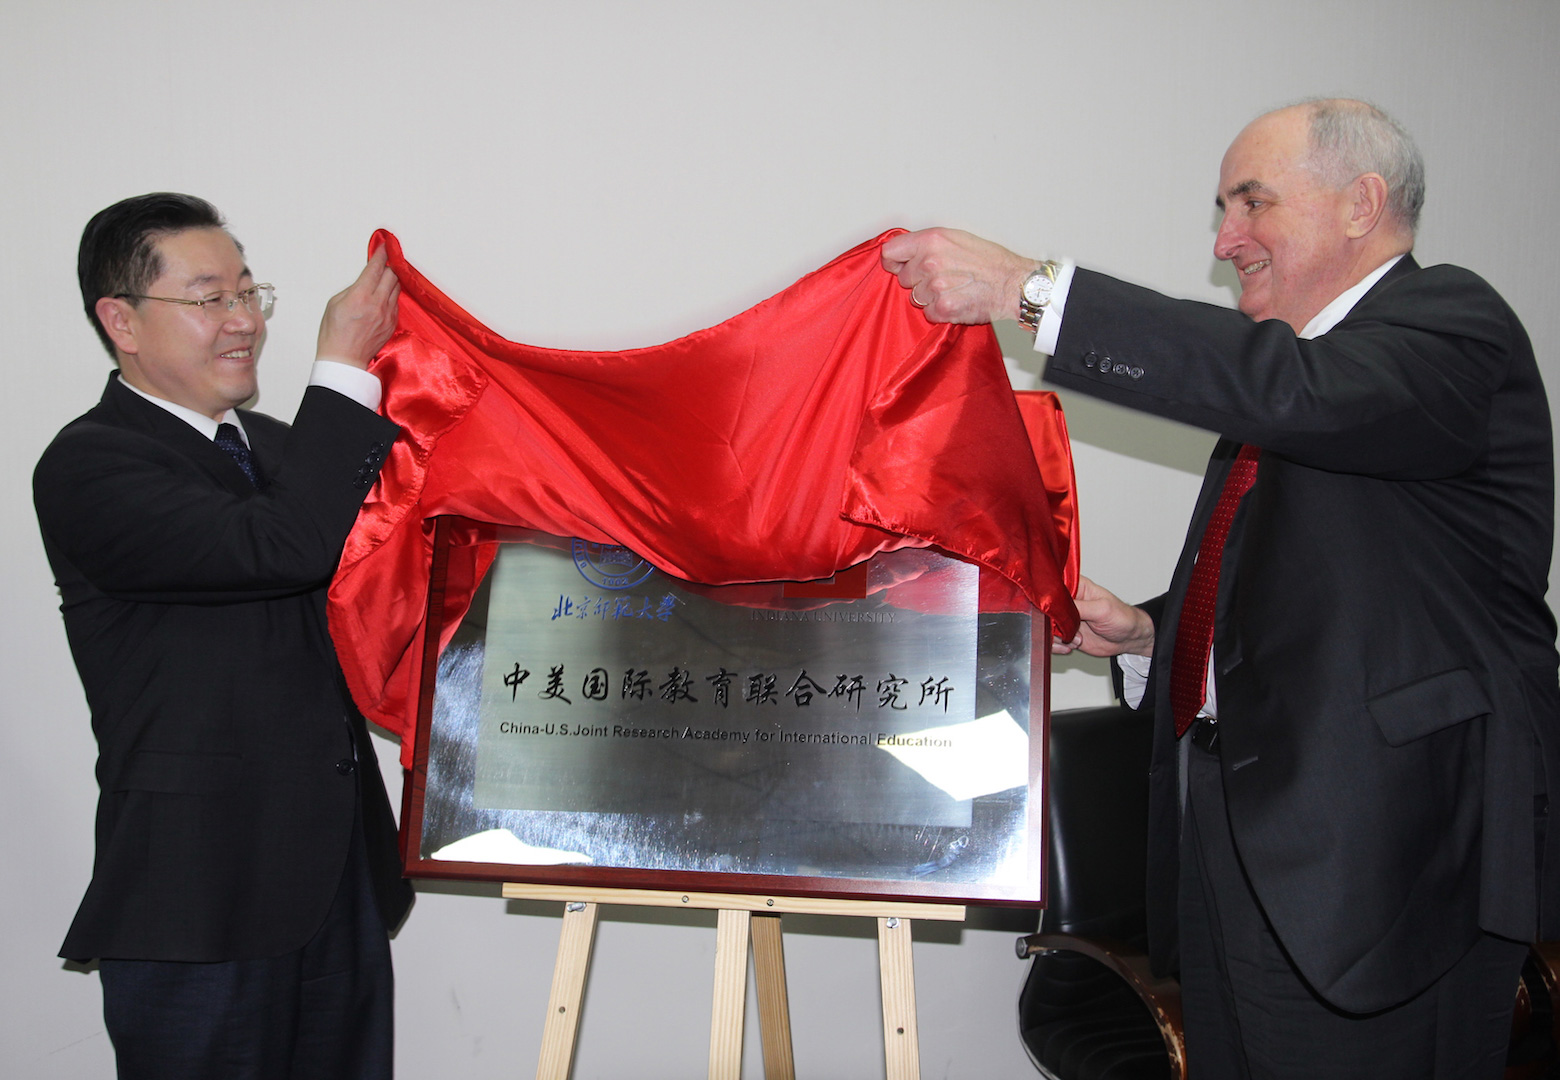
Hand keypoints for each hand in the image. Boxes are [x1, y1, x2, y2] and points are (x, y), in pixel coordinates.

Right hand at [316, 245, 400, 367]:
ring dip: (392, 280)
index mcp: (360, 296)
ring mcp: (387, 314)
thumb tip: (364, 282)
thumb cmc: (334, 333)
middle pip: (392, 275)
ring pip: (397, 288)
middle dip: (388, 265)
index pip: (376, 268)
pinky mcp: (392, 324)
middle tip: (385, 261)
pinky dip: (392, 295)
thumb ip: (352, 288)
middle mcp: (377, 304)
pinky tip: (385, 296)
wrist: (344, 359)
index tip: (384, 246)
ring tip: (386, 276)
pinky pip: (396, 303)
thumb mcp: (335, 303)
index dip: (381, 254)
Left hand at [880, 227, 1037, 323]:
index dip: (893, 261)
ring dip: (930, 297)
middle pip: (903, 279)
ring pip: (915, 298)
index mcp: (931, 240)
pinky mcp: (943, 308)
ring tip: (952, 289)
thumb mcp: (957, 238)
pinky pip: (928, 314)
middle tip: (941, 278)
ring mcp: (935, 287)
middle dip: (917, 280)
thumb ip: (928, 244)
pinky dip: (940, 312)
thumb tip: (907, 252)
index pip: (890, 252)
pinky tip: (956, 301)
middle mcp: (930, 262)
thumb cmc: (990, 261)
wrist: (1012, 283)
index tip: (897, 266)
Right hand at [1051, 576, 1155, 656]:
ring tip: (1076, 639)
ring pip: (1045, 626)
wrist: (1128, 639)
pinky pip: (1050, 640)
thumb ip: (1079, 607)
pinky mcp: (1064, 633)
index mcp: (1074, 585)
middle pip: (1043, 608)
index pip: (1051, 586)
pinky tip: (1071, 646)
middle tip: (1065, 630)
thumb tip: (1057, 607)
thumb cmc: (1122, 617)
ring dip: (1056, 637)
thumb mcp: (1102, 609)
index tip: (1048, 609)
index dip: (1045, 597)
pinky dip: (1057, 646)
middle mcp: (1066, 601)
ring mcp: (1064, 618)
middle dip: (1050, 622)